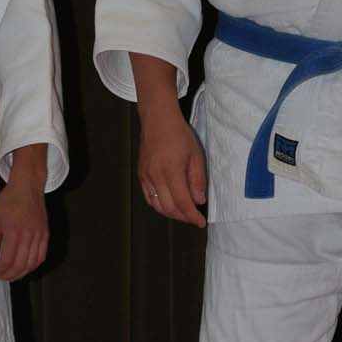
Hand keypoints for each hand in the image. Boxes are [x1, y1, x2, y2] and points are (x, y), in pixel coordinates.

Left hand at [0, 178, 48, 280]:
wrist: (27, 186)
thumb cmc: (10, 200)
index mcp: (14, 231)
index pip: (7, 259)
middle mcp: (28, 235)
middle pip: (20, 265)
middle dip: (9, 275)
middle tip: (0, 276)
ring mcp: (39, 235)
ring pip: (32, 263)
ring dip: (21, 273)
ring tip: (11, 275)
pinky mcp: (45, 234)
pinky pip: (42, 255)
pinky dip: (34, 265)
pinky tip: (26, 267)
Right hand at [138, 102, 207, 226]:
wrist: (157, 119)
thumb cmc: (178, 134)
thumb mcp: (195, 155)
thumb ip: (197, 180)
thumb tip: (199, 200)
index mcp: (171, 171)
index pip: (182, 202)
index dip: (192, 216)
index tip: (200, 222)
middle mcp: (155, 176)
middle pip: (169, 208)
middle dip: (183, 217)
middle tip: (194, 218)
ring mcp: (146, 176)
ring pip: (157, 205)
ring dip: (171, 213)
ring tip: (183, 212)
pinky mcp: (141, 174)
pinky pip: (149, 197)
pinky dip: (159, 205)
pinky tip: (168, 204)